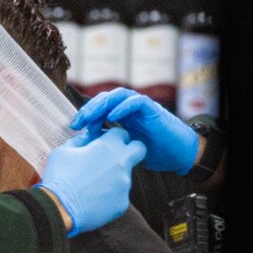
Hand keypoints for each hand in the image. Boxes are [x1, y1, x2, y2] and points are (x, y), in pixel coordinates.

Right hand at [36, 128, 146, 236]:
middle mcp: (121, 163)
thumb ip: (79, 140)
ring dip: (112, 179)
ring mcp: (125, 184)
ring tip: (89, 188)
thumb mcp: (63, 151)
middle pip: (139, 149)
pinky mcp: (123, 203)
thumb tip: (87, 137)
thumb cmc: (59, 176)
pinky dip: (107, 198)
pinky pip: (118, 197)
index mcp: (108, 146)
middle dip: (132, 150)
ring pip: (125, 176)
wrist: (59, 207)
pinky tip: (91, 201)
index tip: (104, 144)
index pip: (122, 133)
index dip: (113, 137)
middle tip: (114, 159)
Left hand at [70, 88, 198, 174]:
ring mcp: (141, 108)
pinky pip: (136, 102)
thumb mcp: (124, 151)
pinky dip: (123, 107)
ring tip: (89, 117)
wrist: (179, 156)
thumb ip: (108, 145)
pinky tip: (111, 117)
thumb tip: (85, 150)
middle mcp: (129, 109)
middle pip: (104, 100)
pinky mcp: (153, 110)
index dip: (85, 115)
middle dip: (88, 109)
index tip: (73, 128)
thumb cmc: (153, 154)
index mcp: (122, 116)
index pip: (99, 109)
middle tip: (76, 122)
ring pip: (118, 96)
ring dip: (102, 104)